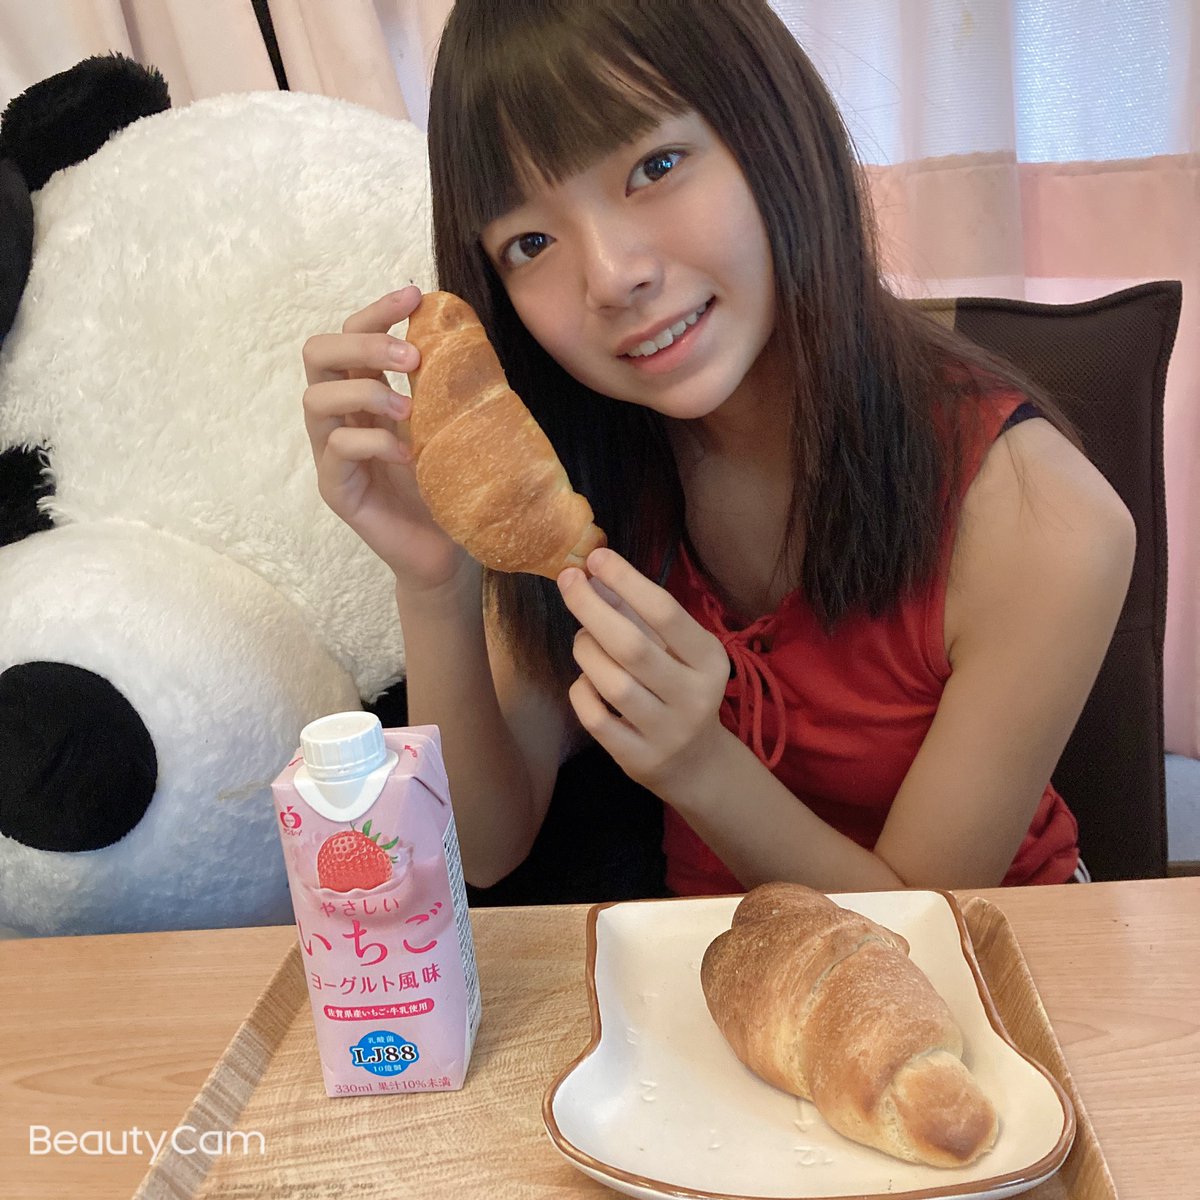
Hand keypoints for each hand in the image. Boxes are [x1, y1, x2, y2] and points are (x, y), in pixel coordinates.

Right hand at [302, 287, 468, 594]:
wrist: (450, 551)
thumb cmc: (450, 485)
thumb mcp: (450, 423)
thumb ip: (445, 383)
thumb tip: (462, 330)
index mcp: (366, 394)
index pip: (350, 334)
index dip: (375, 310)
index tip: (414, 295)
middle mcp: (341, 417)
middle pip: (317, 354)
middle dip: (362, 343)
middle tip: (410, 357)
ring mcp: (332, 454)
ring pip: (316, 399)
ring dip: (366, 391)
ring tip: (410, 408)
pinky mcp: (337, 490)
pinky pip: (337, 450)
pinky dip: (374, 442)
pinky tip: (409, 453)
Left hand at [557, 547, 731, 794]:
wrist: (696, 763)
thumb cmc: (679, 689)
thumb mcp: (677, 651)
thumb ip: (640, 614)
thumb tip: (595, 571)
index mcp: (709, 660)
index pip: (665, 612)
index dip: (627, 581)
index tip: (596, 558)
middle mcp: (693, 696)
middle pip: (632, 646)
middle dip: (592, 608)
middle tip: (569, 582)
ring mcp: (667, 731)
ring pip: (612, 683)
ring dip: (586, 651)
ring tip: (582, 638)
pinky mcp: (639, 758)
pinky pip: (595, 717)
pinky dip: (582, 691)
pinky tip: (587, 681)